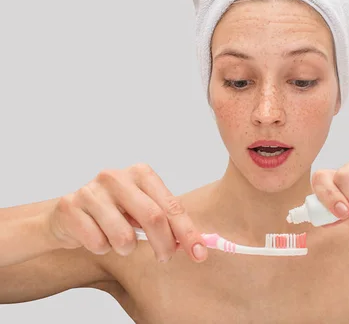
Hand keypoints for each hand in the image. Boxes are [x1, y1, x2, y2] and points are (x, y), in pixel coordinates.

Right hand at [47, 163, 206, 262]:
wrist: (67, 216)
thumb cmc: (114, 213)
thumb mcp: (142, 210)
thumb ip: (167, 221)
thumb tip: (197, 244)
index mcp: (141, 173)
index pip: (171, 205)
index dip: (187, 232)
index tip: (199, 253)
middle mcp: (116, 177)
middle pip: (153, 218)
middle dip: (164, 245)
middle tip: (165, 258)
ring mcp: (91, 190)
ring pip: (124, 237)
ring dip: (126, 248)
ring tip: (117, 240)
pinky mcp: (70, 207)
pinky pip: (98, 244)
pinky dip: (102, 248)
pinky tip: (95, 237)